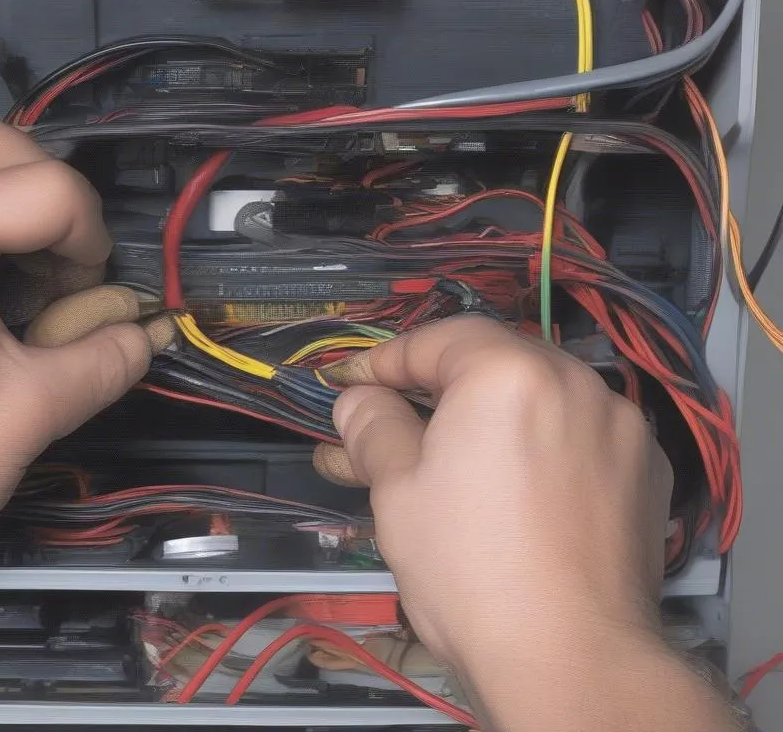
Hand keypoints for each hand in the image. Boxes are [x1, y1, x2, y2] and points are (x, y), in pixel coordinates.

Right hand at [313, 316, 714, 730]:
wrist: (575, 660)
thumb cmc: (470, 568)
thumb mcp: (397, 491)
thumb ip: (373, 426)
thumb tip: (359, 400)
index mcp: (507, 373)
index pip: (437, 340)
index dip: (386, 361)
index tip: (354, 384)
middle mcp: (574, 380)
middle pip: (491, 362)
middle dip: (439, 387)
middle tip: (397, 422)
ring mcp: (620, 424)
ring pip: (540, 395)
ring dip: (494, 413)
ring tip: (457, 457)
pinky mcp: (648, 469)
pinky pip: (581, 432)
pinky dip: (545, 442)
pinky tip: (519, 484)